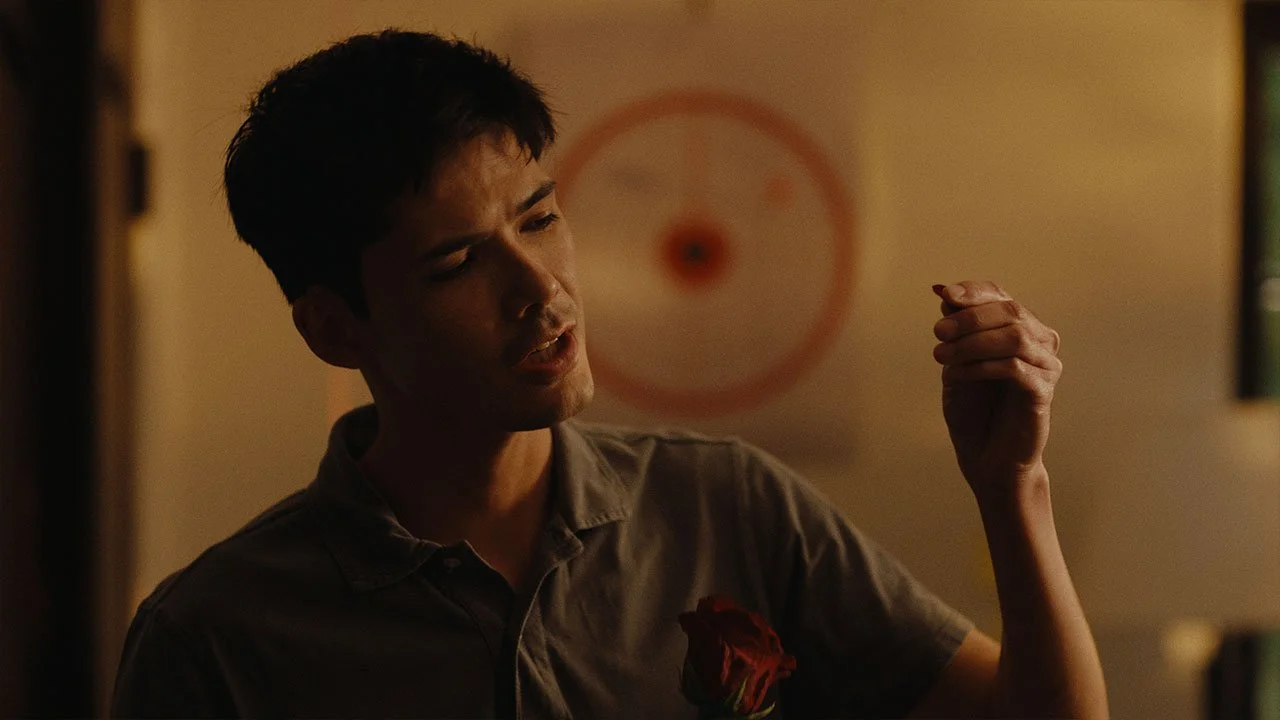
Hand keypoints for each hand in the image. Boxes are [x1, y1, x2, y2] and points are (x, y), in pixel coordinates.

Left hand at [930, 281, 1061, 495]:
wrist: (984, 455)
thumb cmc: (972, 408)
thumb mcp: (956, 360)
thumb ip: (956, 329)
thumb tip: (944, 291)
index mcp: (1019, 328)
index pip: (1000, 296)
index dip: (974, 292)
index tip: (945, 294)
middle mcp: (1040, 342)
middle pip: (1009, 311)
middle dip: (969, 318)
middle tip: (938, 333)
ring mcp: (1046, 367)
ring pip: (1015, 336)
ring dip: (972, 342)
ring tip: (941, 356)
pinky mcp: (1042, 392)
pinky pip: (1014, 368)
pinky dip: (980, 367)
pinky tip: (957, 375)